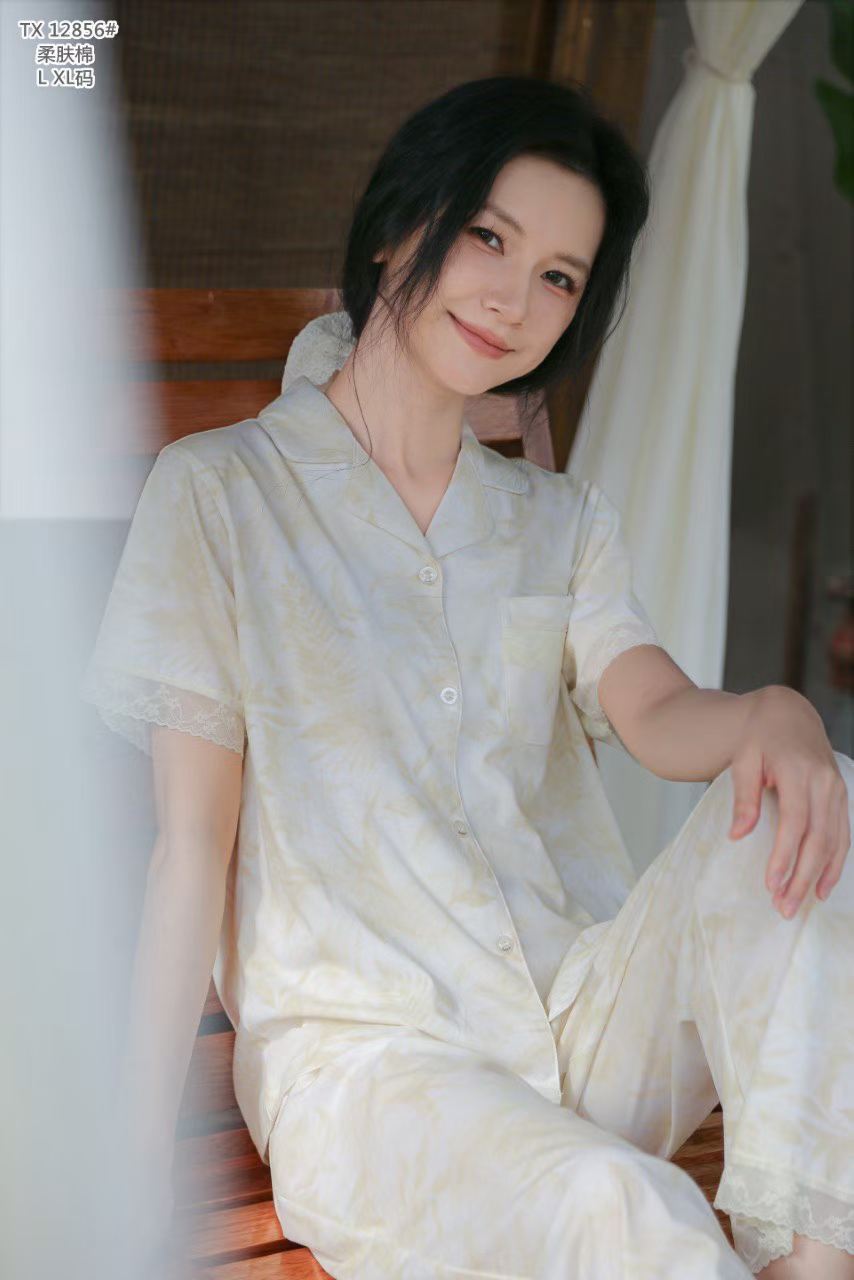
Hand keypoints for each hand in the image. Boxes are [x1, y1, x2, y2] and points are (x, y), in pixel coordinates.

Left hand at [728, 686, 849, 917]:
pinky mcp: (841, 796)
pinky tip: (823, 886)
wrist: (788, 714)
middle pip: (817, 838)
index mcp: (798, 771)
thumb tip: (738, 834)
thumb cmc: (759, 738)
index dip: (784, 855)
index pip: (794, 822)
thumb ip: (743, 796)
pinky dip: (835, 863)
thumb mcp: (743, 760)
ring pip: (834, 841)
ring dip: (818, 876)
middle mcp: (824, 782)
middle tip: (784, 908)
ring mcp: (837, 790)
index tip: (771, 884)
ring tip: (798, 904)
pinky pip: (843, 835)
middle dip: (801, 876)